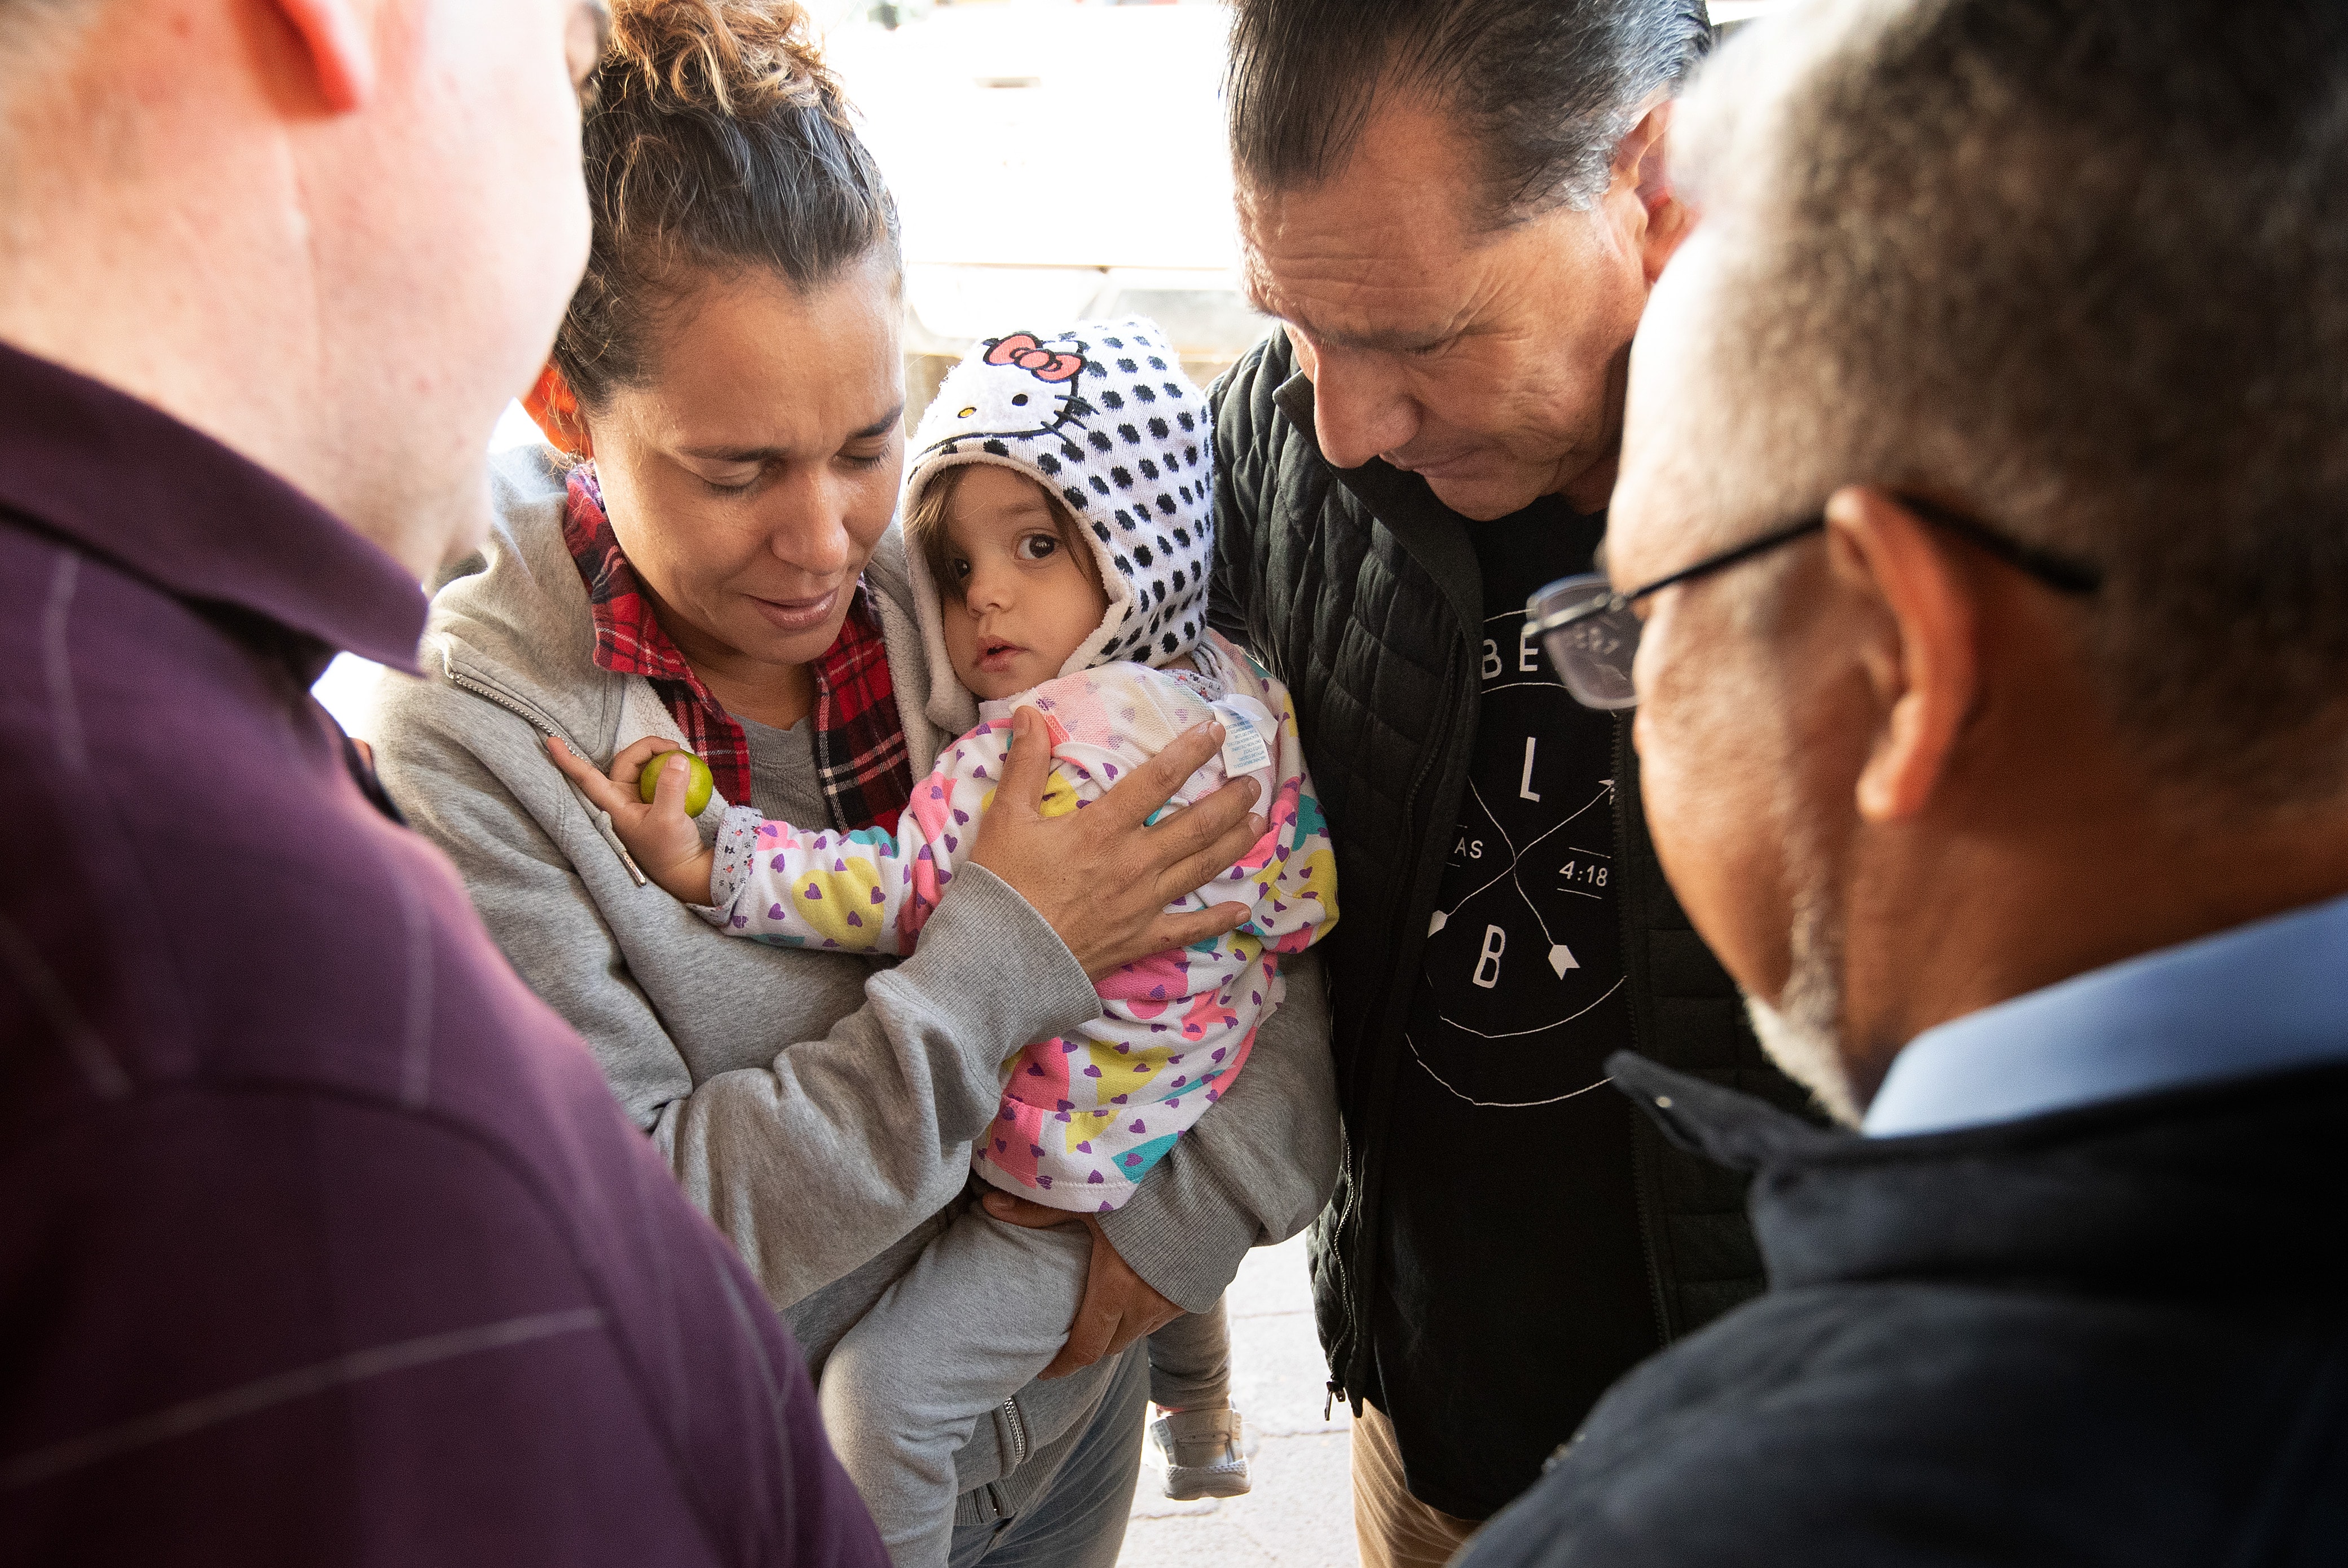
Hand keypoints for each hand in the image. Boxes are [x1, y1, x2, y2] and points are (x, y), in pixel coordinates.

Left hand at [546, 736, 716, 903]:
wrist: (685, 871)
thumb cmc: (670, 851)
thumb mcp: (670, 819)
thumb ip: (671, 787)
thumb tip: (676, 758)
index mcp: (614, 806)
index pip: (586, 778)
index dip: (568, 759)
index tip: (550, 741)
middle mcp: (620, 800)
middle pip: (625, 762)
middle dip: (647, 748)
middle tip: (676, 748)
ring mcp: (636, 800)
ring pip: (640, 766)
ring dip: (657, 756)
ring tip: (682, 757)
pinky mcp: (652, 801)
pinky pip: (654, 775)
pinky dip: (665, 767)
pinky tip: (682, 767)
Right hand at [967, 709, 1265, 979]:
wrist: (1000, 958)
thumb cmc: (1002, 886)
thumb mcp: (1005, 817)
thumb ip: (1025, 764)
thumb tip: (1029, 713)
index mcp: (1103, 829)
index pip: (1157, 780)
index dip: (1190, 752)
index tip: (1215, 732)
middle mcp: (1134, 862)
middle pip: (1195, 825)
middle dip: (1229, 801)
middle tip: (1253, 782)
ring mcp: (1143, 903)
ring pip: (1201, 868)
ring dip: (1234, 843)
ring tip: (1259, 823)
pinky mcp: (1141, 939)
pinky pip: (1188, 929)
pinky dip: (1218, 919)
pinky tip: (1243, 908)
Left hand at [983, 1193, 1181, 1377]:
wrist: (1211, 1185)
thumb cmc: (1148, 1190)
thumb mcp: (1091, 1199)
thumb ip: (1039, 1210)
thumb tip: (988, 1206)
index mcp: (1117, 1287)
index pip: (1085, 1347)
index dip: (1062, 1366)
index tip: (1043, 1371)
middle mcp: (1148, 1304)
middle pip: (1110, 1345)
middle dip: (1087, 1347)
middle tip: (1067, 1337)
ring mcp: (1175, 1302)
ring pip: (1137, 1333)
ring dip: (1116, 1330)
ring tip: (1098, 1315)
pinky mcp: (1196, 1294)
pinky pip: (1161, 1318)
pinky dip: (1143, 1315)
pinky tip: (1135, 1294)